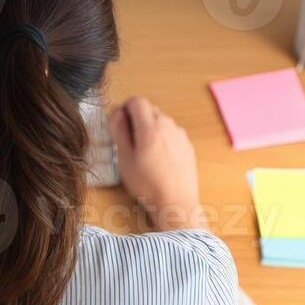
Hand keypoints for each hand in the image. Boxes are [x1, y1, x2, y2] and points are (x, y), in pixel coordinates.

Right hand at [108, 97, 204, 230]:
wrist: (176, 203)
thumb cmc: (147, 185)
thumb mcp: (124, 159)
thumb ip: (119, 131)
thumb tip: (117, 112)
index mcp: (151, 128)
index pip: (136, 100)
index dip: (125, 108)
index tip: (120, 123)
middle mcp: (168, 126)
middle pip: (149, 109)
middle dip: (137, 118)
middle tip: (130, 141)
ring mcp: (180, 135)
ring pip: (161, 120)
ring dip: (150, 128)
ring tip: (144, 153)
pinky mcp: (187, 145)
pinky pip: (171, 132)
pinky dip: (162, 137)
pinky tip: (159, 159)